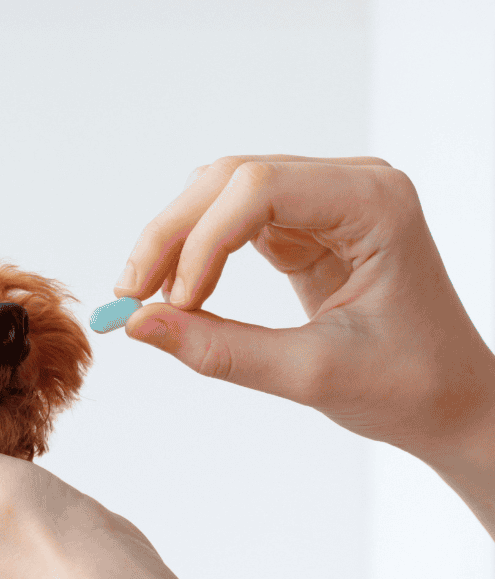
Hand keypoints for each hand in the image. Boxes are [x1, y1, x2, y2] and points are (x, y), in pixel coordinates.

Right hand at [119, 156, 494, 463]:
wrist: (448, 399)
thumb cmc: (406, 387)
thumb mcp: (310, 375)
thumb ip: (221, 350)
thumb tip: (137, 326)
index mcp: (375, 205)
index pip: (261, 189)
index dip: (201, 241)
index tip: (171, 305)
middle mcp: (352, 186)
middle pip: (231, 179)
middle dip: (173, 234)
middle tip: (130, 296)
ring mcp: (327, 201)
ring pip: (221, 193)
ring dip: (176, 240)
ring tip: (146, 299)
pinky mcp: (305, 225)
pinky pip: (231, 221)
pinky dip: (195, 254)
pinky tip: (178, 295)